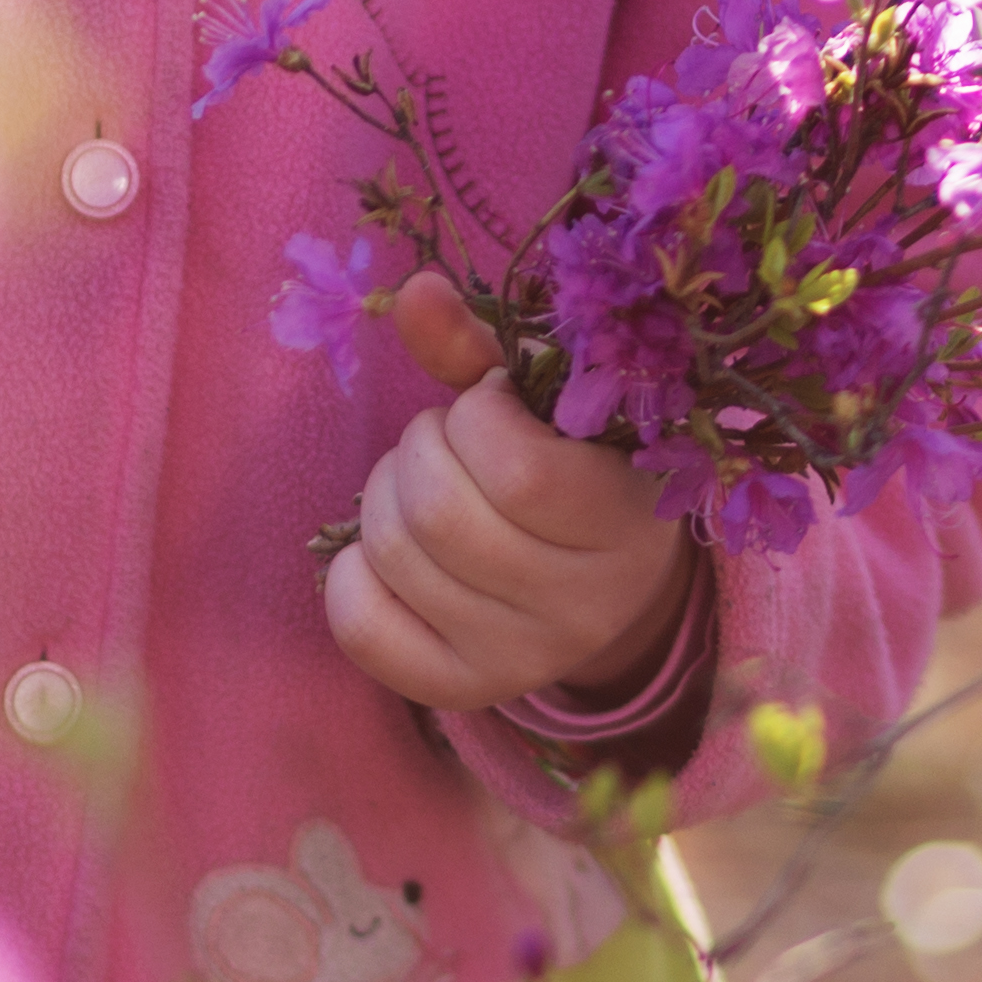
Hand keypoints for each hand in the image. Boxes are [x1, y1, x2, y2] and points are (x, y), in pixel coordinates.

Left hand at [322, 270, 695, 714]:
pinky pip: (361, 625)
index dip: (479, 417)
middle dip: (420, 449)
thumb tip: (415, 294)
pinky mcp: (462, 688)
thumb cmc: (573, 462)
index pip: (520, 472)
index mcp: (629, 523)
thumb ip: (481, 347)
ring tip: (423, 483)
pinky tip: (389, 547)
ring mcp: (524, 660)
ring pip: (395, 556)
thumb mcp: (548, 400)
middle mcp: (585, 609)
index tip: (494, 406)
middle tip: (447, 442)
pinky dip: (351, 569)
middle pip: (439, 515)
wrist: (602, 580)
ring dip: (385, 493)